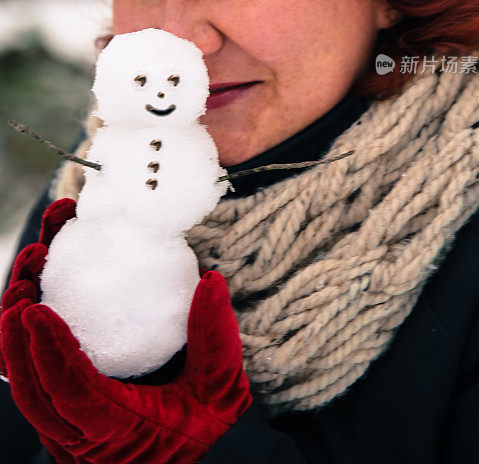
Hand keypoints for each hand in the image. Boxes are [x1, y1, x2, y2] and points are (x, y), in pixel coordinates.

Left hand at [0, 199, 251, 463]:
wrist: (173, 461)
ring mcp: (60, 424)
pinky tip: (33, 292)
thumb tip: (210, 280)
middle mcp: (76, 434)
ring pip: (20, 379)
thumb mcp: (219, 390)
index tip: (36, 308)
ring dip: (12, 329)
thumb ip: (217, 340)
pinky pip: (28, 374)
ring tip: (27, 272)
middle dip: (15, 332)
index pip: (69, 393)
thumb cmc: (196, 426)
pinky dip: (22, 336)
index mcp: (114, 428)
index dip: (49, 351)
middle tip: (26, 276)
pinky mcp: (55, 409)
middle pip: (29, 387)